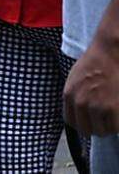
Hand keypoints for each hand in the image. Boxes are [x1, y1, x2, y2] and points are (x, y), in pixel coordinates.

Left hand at [64, 20, 118, 134]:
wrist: (111, 51)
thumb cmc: (98, 62)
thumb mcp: (76, 78)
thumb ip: (75, 95)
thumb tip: (78, 111)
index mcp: (69, 95)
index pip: (71, 122)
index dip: (84, 123)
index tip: (92, 121)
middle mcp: (80, 102)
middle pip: (87, 129)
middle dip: (98, 126)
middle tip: (107, 118)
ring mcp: (96, 106)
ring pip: (103, 131)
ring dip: (110, 125)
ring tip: (115, 111)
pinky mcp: (113, 109)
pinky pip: (115, 128)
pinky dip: (118, 123)